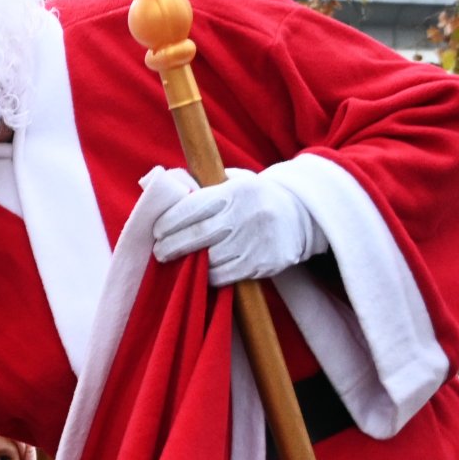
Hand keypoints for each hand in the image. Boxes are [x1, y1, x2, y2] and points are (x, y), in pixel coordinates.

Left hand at [151, 166, 326, 285]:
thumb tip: (159, 184)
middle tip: (159, 251)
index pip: (191, 207)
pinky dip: (209, 276)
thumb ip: (203, 185)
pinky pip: (224, 276)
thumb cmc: (255, 199)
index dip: (168, 222)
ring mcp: (256, 241)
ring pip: (209, 259)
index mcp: (236, 191)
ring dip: (189, 263)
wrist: (303, 216)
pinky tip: (202, 272)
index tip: (156, 231)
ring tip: (178, 261)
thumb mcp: (235, 182)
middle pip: (196, 235)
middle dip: (171, 245)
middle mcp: (246, 215)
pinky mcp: (264, 263)